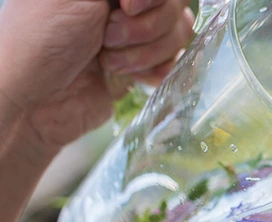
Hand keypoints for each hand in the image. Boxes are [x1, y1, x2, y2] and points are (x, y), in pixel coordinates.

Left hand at [0, 0, 193, 151]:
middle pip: (174, 6)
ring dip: (145, 53)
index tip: (127, 7)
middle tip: (106, 39)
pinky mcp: (142, 66)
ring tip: (108, 63)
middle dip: (144, 28)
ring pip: (178, 34)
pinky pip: (173, 61)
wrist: (33, 101)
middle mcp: (122, 4)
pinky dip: (157, 71)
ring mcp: (134, 35)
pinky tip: (134, 78)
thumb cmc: (41, 40)